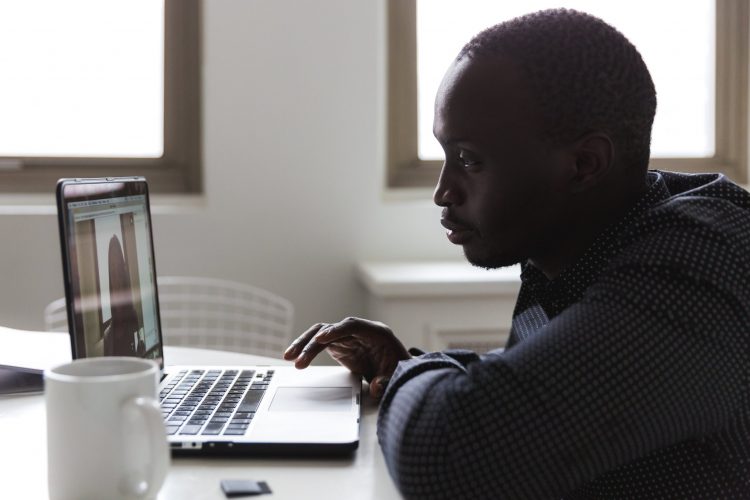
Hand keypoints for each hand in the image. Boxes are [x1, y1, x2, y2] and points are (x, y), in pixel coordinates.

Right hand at [283, 317, 409, 398]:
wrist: (397, 367)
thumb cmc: (399, 367)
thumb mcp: (397, 375)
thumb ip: (387, 381)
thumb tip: (375, 387)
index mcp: (376, 332)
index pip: (354, 325)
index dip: (337, 330)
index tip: (321, 338)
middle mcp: (359, 331)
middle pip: (332, 329)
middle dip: (314, 342)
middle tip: (300, 358)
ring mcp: (347, 337)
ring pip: (321, 334)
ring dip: (304, 344)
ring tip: (289, 357)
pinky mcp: (339, 345)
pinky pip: (319, 343)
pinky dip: (307, 350)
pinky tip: (295, 358)